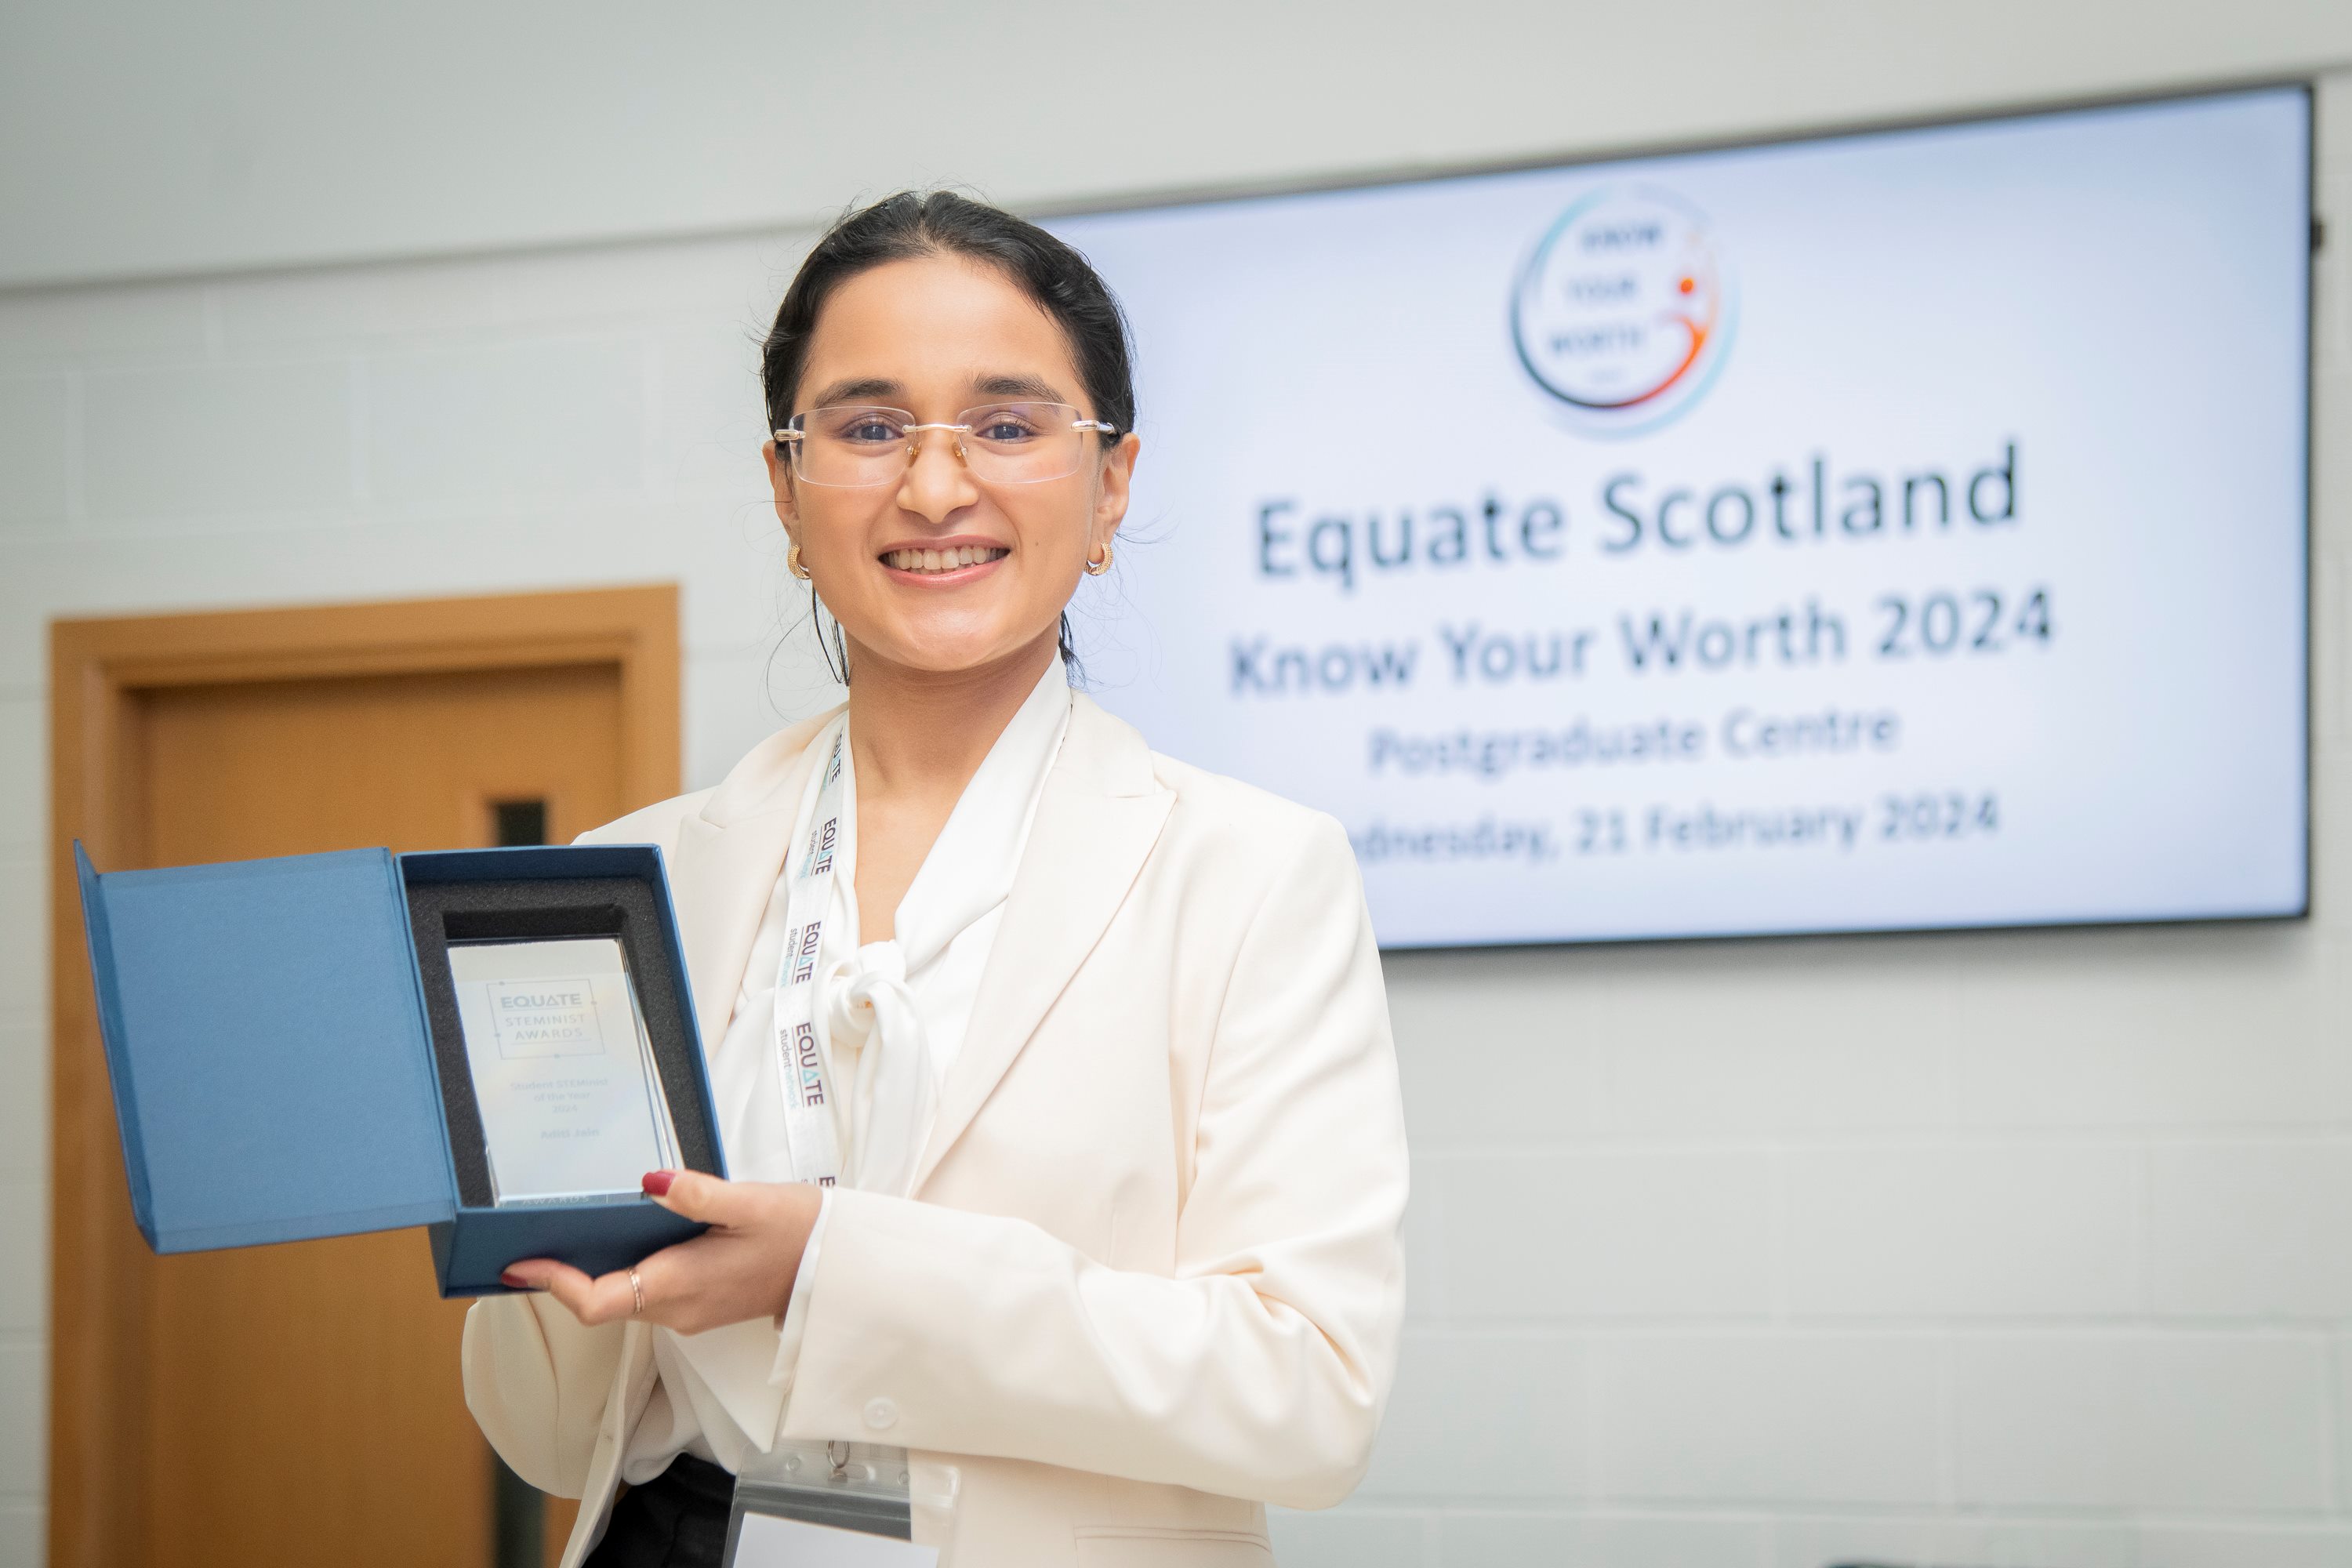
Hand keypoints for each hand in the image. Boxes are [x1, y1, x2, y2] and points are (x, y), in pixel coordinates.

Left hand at [499, 1171, 824, 1335]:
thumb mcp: (751, 1202)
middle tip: (530, 1238)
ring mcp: (689, 1312)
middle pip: (602, 1302)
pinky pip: (646, 1294)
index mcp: (682, 1284)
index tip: (520, 1263)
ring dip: (593, 1273)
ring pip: (623, 1299)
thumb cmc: (800, 1232)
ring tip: (568, 1231)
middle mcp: (678, 1309)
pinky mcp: (700, 1305)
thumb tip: (650, 1180)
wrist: (838, 1269)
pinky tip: (626, 1235)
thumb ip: (697, 1193)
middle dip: (564, 1276)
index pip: (598, 1302)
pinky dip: (624, 1271)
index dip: (555, 1285)